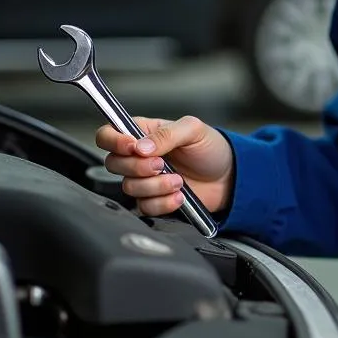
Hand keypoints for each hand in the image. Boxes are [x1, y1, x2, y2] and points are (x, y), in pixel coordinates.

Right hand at [97, 116, 233, 215]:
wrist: (229, 177)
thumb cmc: (211, 148)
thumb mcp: (193, 130)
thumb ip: (167, 134)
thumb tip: (141, 146)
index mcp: (143, 133)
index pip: (108, 134)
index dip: (114, 141)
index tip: (132, 147)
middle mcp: (139, 157)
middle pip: (113, 163)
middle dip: (138, 167)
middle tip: (162, 164)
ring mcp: (145, 180)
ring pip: (129, 187)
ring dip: (155, 186)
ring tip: (178, 180)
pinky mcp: (153, 200)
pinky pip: (144, 206)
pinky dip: (163, 203)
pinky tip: (179, 195)